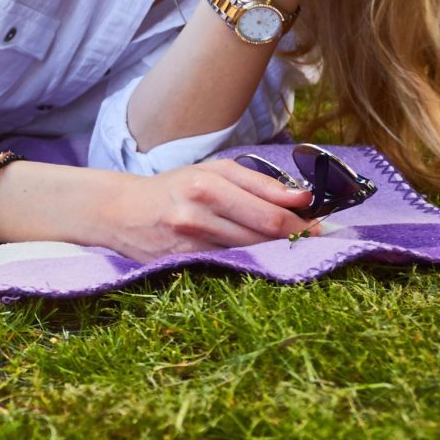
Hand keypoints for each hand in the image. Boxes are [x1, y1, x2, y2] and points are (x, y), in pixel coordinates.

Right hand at [97, 162, 316, 260]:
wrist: (120, 211)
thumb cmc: (174, 188)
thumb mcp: (212, 172)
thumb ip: (258, 183)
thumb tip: (302, 198)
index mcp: (206, 183)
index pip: (269, 212)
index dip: (301, 222)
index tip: (320, 225)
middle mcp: (197, 214)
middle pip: (264, 237)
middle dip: (294, 238)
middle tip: (311, 238)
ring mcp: (190, 244)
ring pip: (251, 255)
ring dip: (276, 253)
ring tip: (285, 246)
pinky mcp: (184, 265)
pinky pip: (230, 268)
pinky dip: (249, 263)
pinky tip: (256, 258)